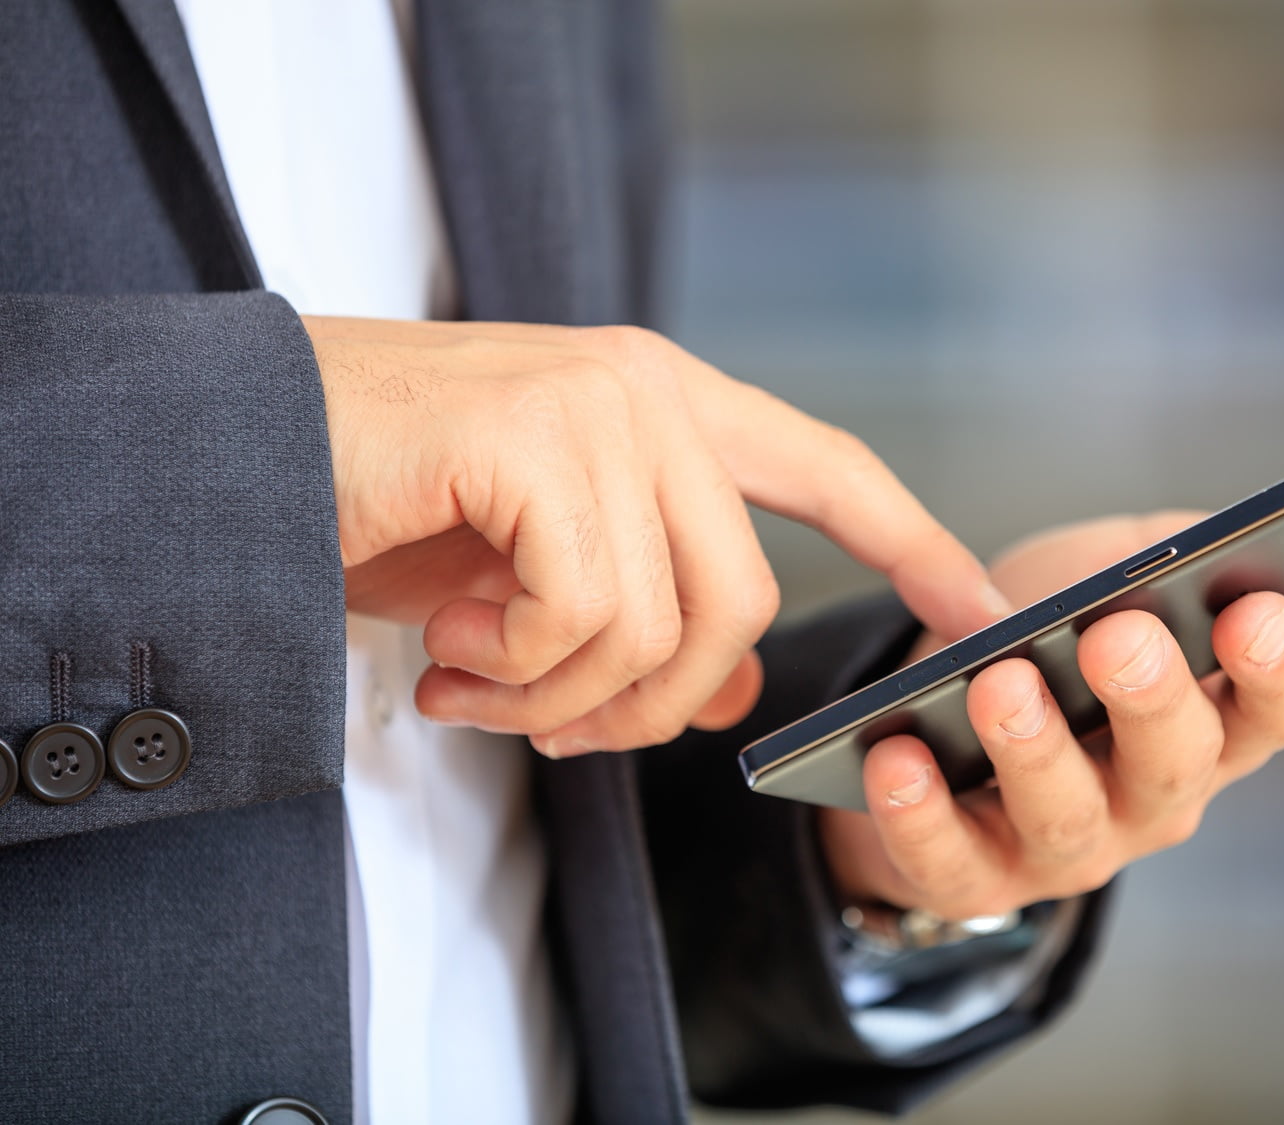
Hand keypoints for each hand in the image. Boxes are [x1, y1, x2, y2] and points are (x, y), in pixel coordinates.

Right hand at [308, 316, 1007, 753]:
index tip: (977, 610)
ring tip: (473, 682)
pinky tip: (445, 646)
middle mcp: (647, 391)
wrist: (233, 455)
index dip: (911, 542)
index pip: (827, 470)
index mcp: (665, 406)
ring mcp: (598, 405)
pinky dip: (513, 670)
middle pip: (744, 602)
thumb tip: (738, 690)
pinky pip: (582, 614)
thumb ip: (647, 615)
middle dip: (656, 704)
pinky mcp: (537, 436)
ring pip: (666, 623)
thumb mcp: (536, 579)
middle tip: (549, 726)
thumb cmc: (380, 508)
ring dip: (563, 698)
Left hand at [818, 512, 1283, 917]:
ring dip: (1034, 750)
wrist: (937, 721)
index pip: (1282, 706)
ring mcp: (1069, 847)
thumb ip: (1161, 547)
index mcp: (1211, 717)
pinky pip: (949, 859)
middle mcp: (1155, 795)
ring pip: (1064, 816)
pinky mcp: (976, 880)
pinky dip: (920, 813)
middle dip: (1151, 701)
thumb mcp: (1107, 571)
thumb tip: (1198, 538)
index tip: (1256, 613)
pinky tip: (897, 758)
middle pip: (1177, 764)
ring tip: (1000, 684)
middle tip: (1120, 638)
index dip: (1282, 667)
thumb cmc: (1047, 639)